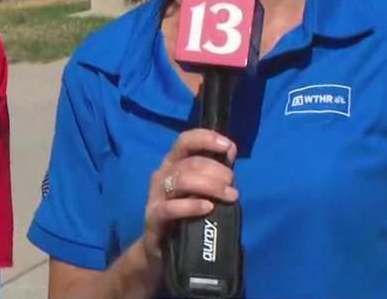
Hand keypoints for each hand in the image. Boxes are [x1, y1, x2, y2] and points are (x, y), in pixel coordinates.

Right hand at [142, 130, 237, 263]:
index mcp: (173, 163)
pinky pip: (171, 208)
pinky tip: (208, 208)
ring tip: (229, 196)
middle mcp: (163, 174)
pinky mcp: (154, 216)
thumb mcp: (200, 188)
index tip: (228, 146)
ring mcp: (156, 195)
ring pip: (183, 180)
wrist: (161, 247)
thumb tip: (230, 150)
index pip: (185, 140)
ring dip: (211, 186)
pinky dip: (192, 205)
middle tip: (232, 184)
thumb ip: (214, 169)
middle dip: (218, 171)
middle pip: (190, 163)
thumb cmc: (184, 212)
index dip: (206, 139)